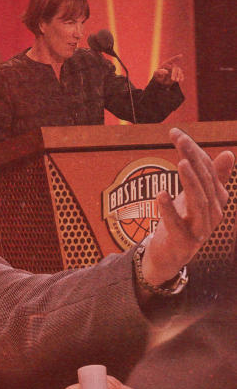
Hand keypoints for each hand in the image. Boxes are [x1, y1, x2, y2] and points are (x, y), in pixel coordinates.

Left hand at [139, 129, 232, 284]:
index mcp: (217, 198)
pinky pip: (178, 224)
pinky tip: (160, 194)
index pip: (207, 169)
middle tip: (179, 139)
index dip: (193, 150)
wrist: (170, 256)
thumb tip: (228, 154)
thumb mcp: (196, 197)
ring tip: (181, 162)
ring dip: (190, 181)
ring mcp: (201, 228)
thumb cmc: (184, 222)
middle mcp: (214, 212)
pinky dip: (169, 209)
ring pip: (198, 201)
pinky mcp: (184, 241)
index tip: (176, 132)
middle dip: (192, 157)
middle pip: (204, 181)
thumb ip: (211, 177)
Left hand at [153, 54, 184, 84]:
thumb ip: (159, 72)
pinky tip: (181, 80)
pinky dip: (181, 77)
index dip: (176, 58)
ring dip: (178, 76)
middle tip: (172, 79)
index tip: (181, 55)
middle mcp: (172, 66)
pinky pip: (181, 74)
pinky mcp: (178, 74)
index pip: (171, 60)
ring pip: (179, 71)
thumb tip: (167, 72)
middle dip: (174, 74)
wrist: (160, 81)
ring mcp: (175, 70)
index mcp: (166, 64)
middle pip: (175, 68)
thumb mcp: (156, 74)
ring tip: (176, 81)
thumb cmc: (157, 76)